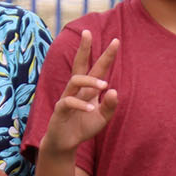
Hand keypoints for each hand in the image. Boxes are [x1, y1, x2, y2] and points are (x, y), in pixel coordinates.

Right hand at [40, 30, 118, 153]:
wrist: (65, 143)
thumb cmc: (83, 127)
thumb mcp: (102, 118)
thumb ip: (110, 106)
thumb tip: (113, 90)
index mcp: (88, 89)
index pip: (98, 68)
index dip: (107, 55)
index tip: (116, 40)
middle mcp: (77, 89)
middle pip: (79, 64)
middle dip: (84, 48)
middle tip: (88, 32)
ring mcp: (67, 97)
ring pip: (74, 81)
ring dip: (90, 81)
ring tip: (104, 85)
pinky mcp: (60, 110)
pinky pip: (68, 102)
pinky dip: (80, 104)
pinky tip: (91, 109)